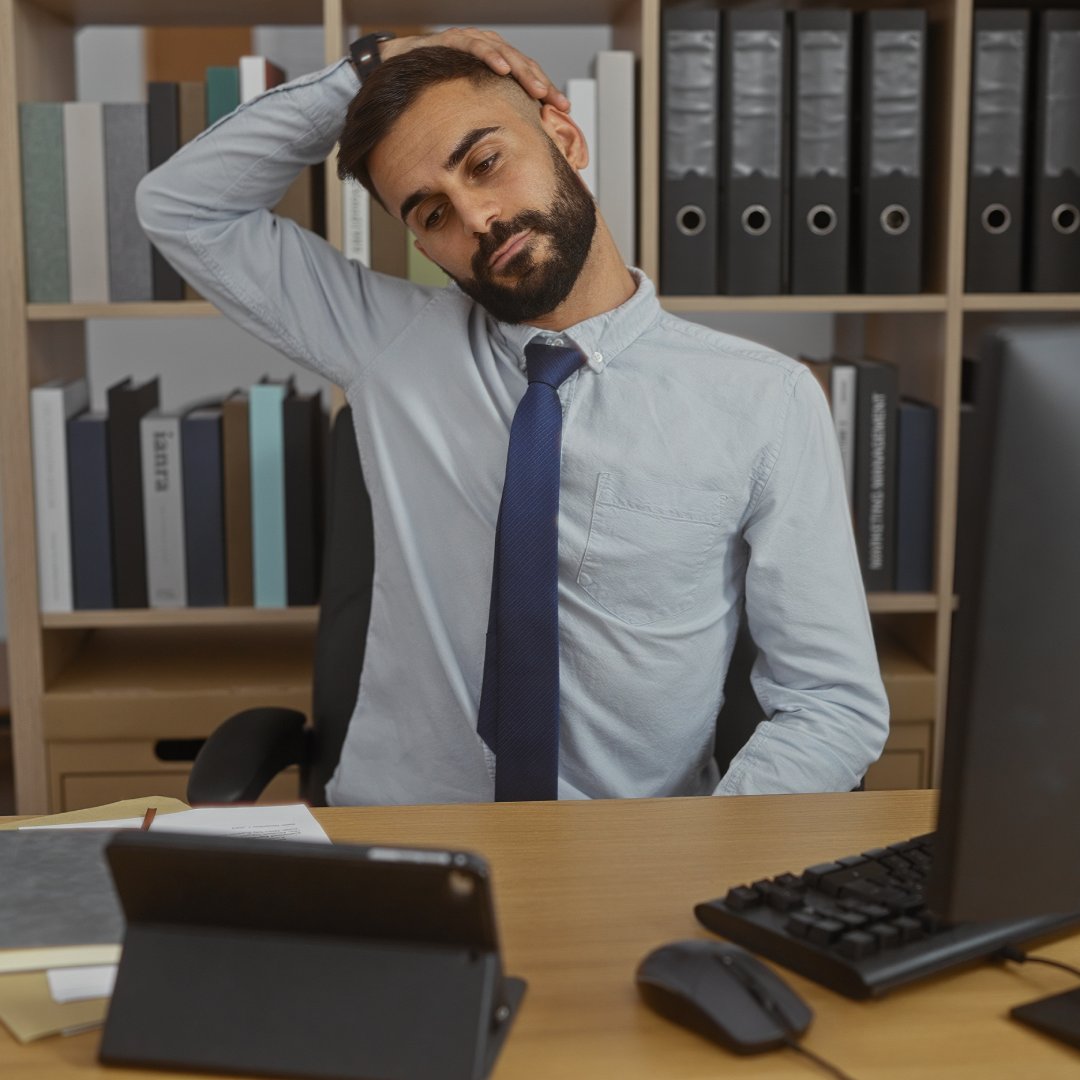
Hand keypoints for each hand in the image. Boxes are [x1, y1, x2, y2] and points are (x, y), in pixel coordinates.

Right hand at [381, 27, 570, 111]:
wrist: (387, 77)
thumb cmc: (424, 99)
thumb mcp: (460, 116)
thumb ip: (480, 125)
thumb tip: (502, 157)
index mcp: (492, 69)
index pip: (525, 77)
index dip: (545, 91)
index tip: (562, 110)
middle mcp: (484, 53)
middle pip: (521, 64)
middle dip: (542, 83)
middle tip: (557, 103)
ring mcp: (467, 44)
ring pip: (503, 52)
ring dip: (522, 71)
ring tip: (537, 90)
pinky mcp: (450, 40)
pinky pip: (473, 44)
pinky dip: (489, 56)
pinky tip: (503, 68)